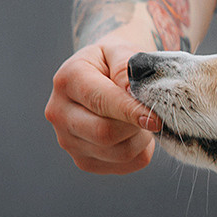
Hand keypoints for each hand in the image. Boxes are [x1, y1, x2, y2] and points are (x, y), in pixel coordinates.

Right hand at [44, 37, 163, 174]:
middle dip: (136, 126)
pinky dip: (140, 151)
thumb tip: (131, 91)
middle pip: (104, 133)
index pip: (100, 102)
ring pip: (118, 153)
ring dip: (142, 138)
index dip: (131, 112)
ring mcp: (68, 141)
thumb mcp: (119, 50)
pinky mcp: (83, 160)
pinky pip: (125, 165)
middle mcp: (59, 113)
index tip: (156, 119)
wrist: (100, 76)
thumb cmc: (112, 62)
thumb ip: (127, 66)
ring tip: (142, 120)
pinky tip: (135, 133)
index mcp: (67, 80)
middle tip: (153, 114)